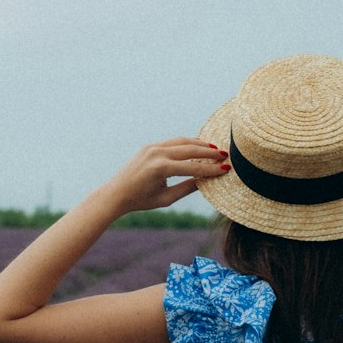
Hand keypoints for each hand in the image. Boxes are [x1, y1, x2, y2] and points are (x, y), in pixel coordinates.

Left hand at [103, 137, 228, 215]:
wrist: (116, 193)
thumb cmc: (141, 200)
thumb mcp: (166, 198)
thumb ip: (187, 188)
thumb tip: (206, 181)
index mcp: (160, 168)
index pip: (192, 167)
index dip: (211, 169)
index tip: (226, 170)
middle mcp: (156, 154)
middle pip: (190, 150)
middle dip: (209, 152)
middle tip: (226, 155)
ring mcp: (152, 147)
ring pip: (182, 142)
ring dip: (200, 144)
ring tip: (215, 149)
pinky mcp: (150, 146)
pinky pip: (173, 142)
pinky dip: (187, 143)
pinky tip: (198, 146)